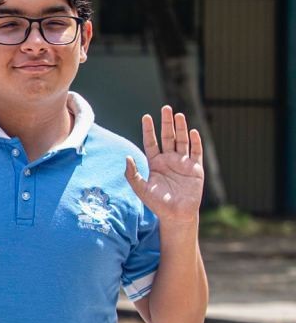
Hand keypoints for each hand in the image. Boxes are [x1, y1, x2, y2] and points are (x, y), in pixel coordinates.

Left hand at [125, 106, 203, 225]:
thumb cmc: (157, 203)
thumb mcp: (141, 189)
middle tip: (165, 108)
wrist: (176, 214)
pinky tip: (193, 131)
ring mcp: (183, 163)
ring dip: (181, 128)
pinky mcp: (196, 168)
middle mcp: (169, 160)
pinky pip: (196, 152)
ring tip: (179, 115)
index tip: (146, 116)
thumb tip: (127, 157)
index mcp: (155, 163)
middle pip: (168, 137)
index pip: (151, 142)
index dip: (149, 130)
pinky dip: (196, 142)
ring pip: (182, 141)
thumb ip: (132, 174)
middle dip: (166, 123)